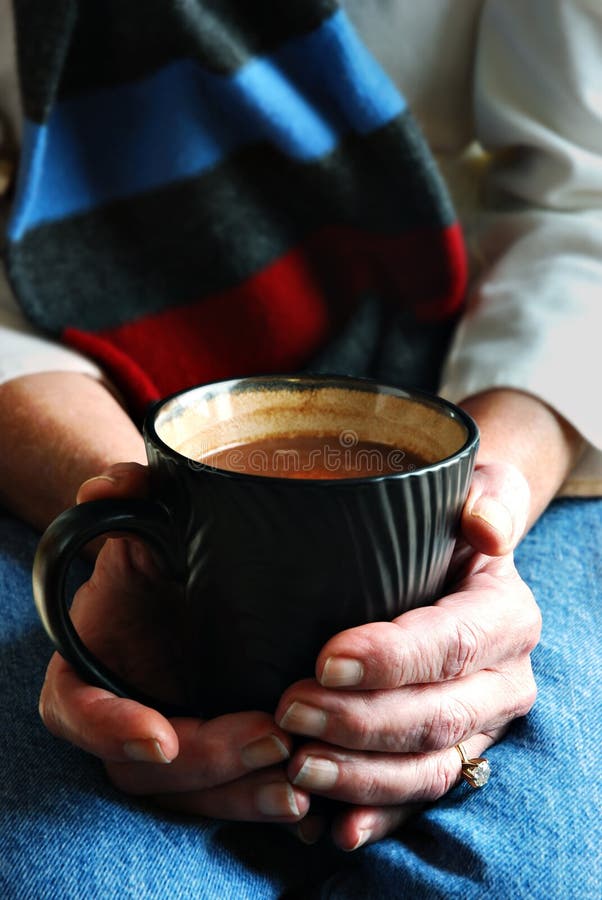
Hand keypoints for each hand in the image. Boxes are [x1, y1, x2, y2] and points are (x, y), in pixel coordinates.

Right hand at [38, 464, 309, 825]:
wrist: (196, 571)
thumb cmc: (165, 546)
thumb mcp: (148, 519)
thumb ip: (128, 499)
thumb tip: (109, 488)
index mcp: (92, 668)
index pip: (77, 710)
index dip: (110, 730)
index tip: (161, 737)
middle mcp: (126, 714)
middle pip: (146, 766)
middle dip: (208, 761)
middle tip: (272, 737)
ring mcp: (171, 740)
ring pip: (192, 792)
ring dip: (243, 794)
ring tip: (300, 784)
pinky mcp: (214, 758)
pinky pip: (231, 796)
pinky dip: (265, 803)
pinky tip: (314, 808)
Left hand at [274, 458, 540, 849]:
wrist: (456, 560)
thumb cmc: (450, 520)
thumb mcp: (478, 488)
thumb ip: (489, 496)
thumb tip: (488, 528)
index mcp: (506, 617)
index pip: (455, 643)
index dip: (393, 659)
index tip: (324, 659)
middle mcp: (502, 681)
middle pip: (437, 717)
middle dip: (361, 723)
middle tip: (290, 711)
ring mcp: (477, 726)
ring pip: (429, 768)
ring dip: (362, 777)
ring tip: (297, 766)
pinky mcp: (450, 755)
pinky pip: (418, 796)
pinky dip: (378, 815)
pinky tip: (332, 827)